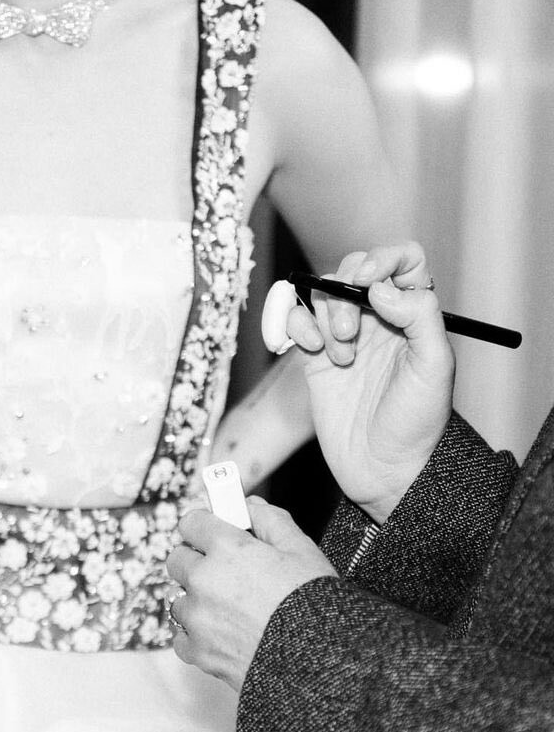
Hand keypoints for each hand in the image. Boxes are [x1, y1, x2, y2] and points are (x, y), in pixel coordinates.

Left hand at [166, 499, 335, 690]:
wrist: (323, 664)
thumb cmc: (315, 604)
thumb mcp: (301, 549)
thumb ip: (270, 519)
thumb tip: (249, 506)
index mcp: (226, 548)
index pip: (191, 523)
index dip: (204, 525)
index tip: (213, 531)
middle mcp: (205, 580)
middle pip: (178, 559)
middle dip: (196, 559)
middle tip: (222, 570)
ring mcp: (198, 618)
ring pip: (179, 598)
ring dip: (196, 599)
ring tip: (228, 607)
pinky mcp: (200, 653)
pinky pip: (181, 637)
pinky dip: (195, 635)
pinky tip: (219, 633)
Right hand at [286, 242, 454, 521]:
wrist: (383, 472)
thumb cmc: (418, 425)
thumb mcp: (436, 369)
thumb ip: (419, 317)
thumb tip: (380, 287)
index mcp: (414, 315)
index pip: (403, 260)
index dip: (384, 259)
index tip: (368, 283)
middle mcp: (380, 317)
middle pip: (354, 269)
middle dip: (345, 292)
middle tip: (350, 332)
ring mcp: (345, 334)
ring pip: (322, 290)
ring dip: (324, 315)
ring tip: (340, 355)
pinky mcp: (314, 354)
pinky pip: (296, 317)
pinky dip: (297, 324)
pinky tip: (312, 351)